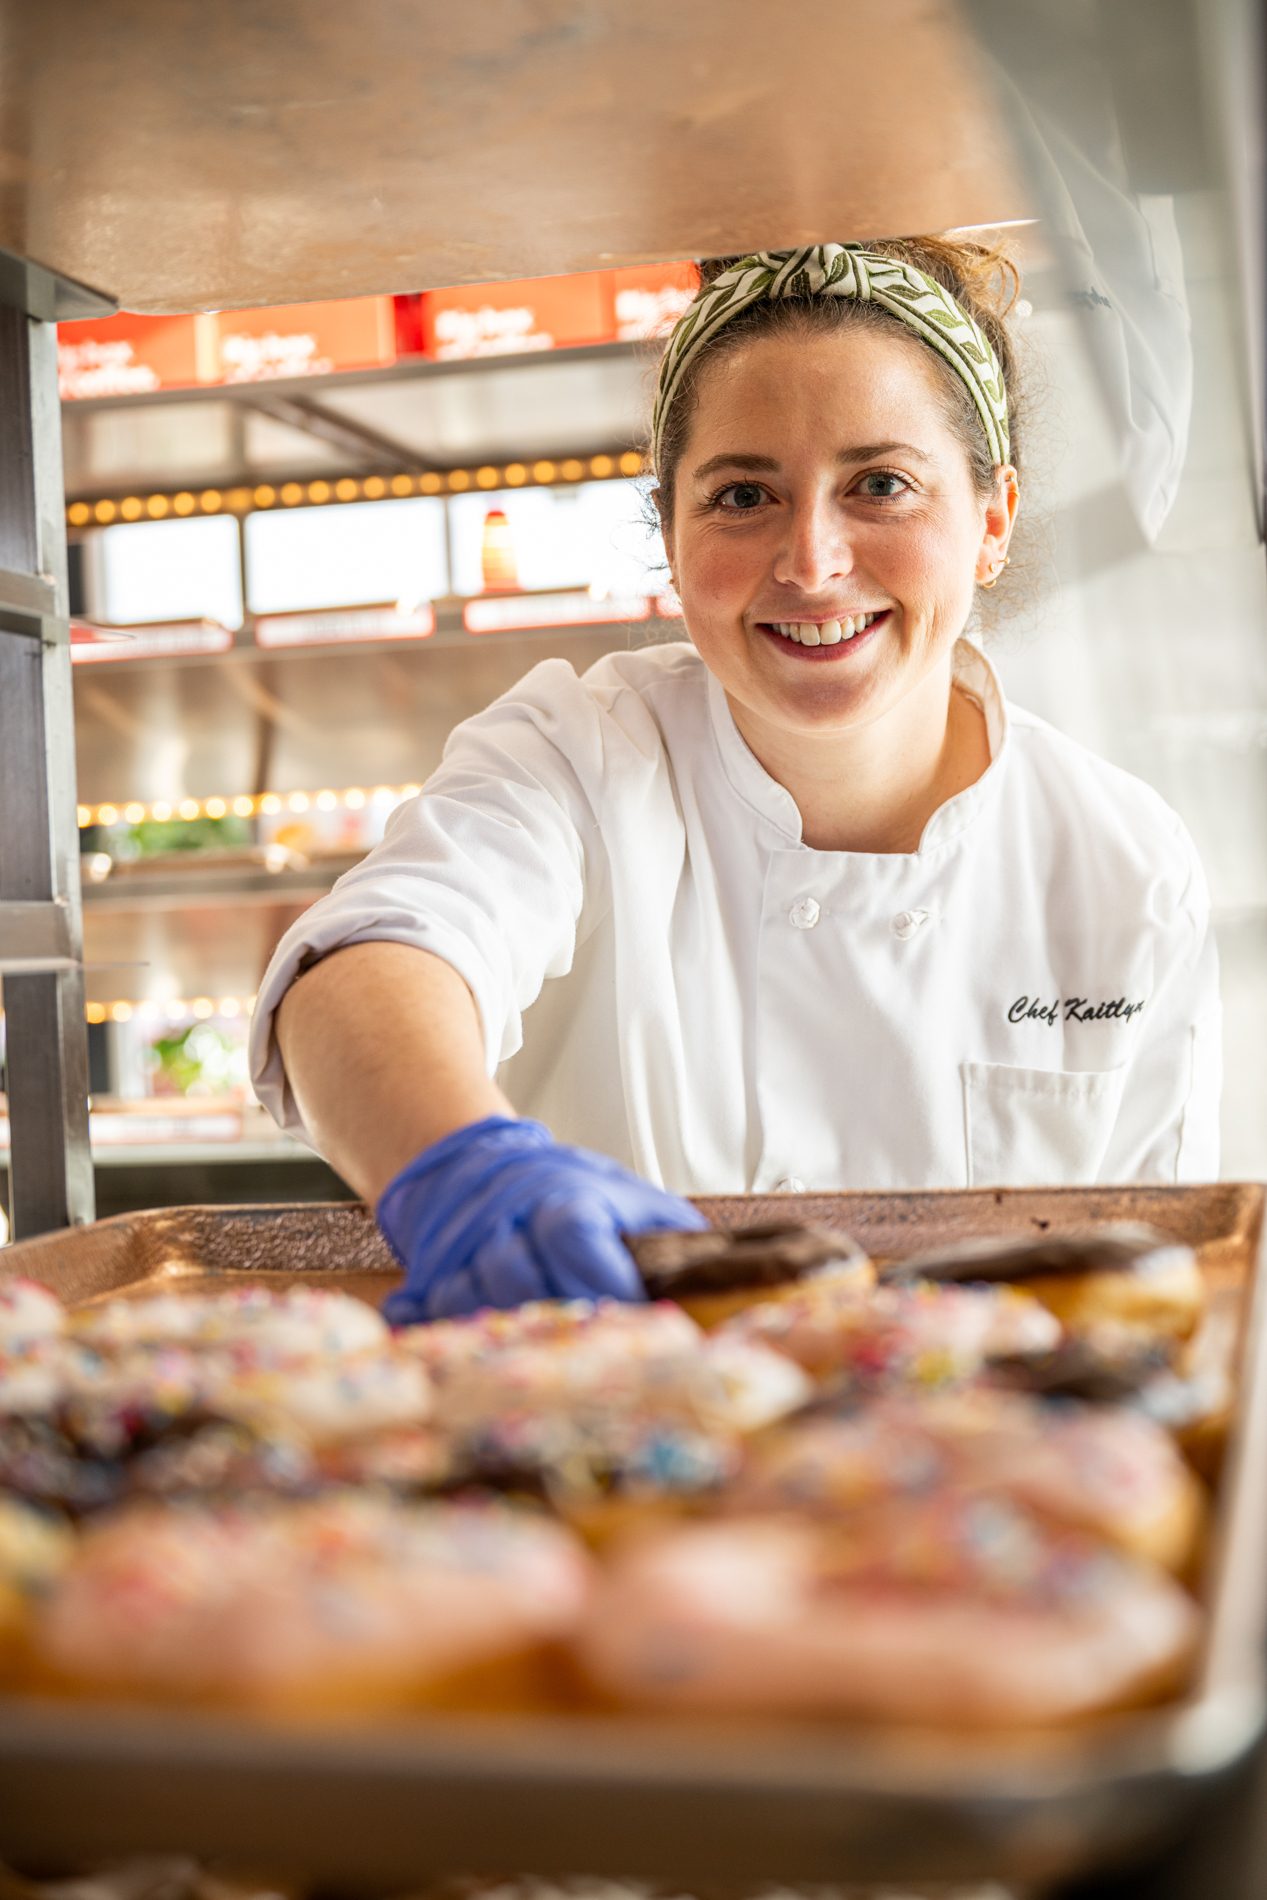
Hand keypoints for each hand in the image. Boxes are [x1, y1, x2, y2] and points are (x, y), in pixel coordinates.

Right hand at [377, 1115, 709, 1324]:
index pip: (575, 1235)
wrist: (478, 1167)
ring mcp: (463, 1247)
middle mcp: (506, 1219)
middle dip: (560, 1316)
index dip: (602, 1279)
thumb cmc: (569, 1194)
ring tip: (551, 1354)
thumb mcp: (630, 1199)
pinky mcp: (431, 1274)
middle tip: (595, 1348)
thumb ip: (672, 1235)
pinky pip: (433, 1311)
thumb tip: (728, 1279)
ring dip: (512, 1332)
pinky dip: (456, 1334)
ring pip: (473, 1296)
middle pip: (519, 1275)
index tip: (631, 1311)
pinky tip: (487, 1351)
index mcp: (563, 1197)